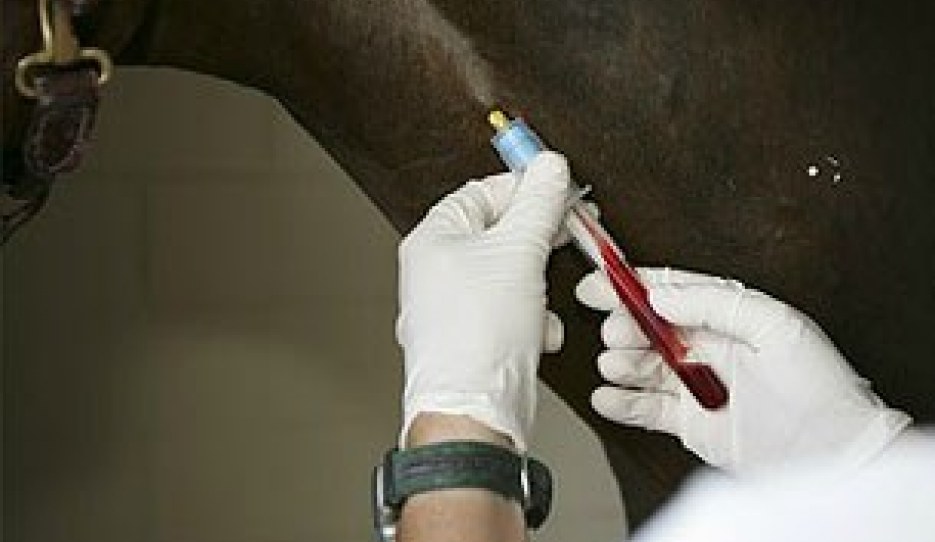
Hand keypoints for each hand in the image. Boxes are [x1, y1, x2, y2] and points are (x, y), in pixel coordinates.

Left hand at [397, 152, 571, 449]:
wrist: (474, 411)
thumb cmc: (478, 334)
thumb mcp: (520, 252)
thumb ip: (538, 204)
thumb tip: (550, 166)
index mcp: (433, 239)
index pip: (482, 191)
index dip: (525, 187)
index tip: (561, 190)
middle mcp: (435, 270)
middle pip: (498, 234)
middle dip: (538, 242)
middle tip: (568, 235)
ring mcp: (452, 306)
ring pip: (509, 276)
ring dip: (537, 287)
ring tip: (543, 301)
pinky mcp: (472, 337)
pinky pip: (509, 312)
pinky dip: (531, 319)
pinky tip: (538, 334)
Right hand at [576, 267, 910, 472]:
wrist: (833, 453)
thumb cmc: (819, 388)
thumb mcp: (775, 325)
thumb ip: (716, 303)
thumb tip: (663, 296)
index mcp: (730, 318)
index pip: (673, 293)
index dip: (633, 285)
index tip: (601, 283)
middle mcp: (710, 349)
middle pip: (649, 328)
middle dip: (624, 325)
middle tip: (614, 331)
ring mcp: (697, 387)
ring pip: (643, 367)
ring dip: (620, 362)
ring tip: (616, 364)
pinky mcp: (691, 423)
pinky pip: (645, 410)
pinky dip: (620, 403)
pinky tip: (607, 397)